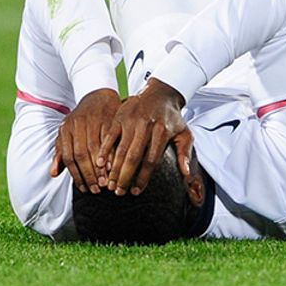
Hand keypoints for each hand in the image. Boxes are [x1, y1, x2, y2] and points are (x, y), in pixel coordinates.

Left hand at [50, 88, 120, 193]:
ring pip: (96, 148)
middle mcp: (78, 124)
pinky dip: (112, 154)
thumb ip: (61, 153)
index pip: (69, 157)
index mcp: (65, 130)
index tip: (85, 188)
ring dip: (101, 167)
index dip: (77, 175)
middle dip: (89, 174)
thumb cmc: (81, 121)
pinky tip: (115, 166)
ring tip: (106, 182)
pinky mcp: (108, 117)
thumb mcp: (67, 134)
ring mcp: (93, 120)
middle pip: (82, 154)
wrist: (98, 96)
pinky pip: (110, 139)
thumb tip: (53, 173)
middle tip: (97, 189)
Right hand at [99, 78, 192, 195]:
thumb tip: (186, 174)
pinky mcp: (120, 116)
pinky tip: (100, 164)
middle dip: (125, 177)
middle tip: (119, 192)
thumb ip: (185, 153)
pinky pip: (110, 136)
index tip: (137, 191)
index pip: (152, 160)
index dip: (143, 177)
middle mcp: (146, 126)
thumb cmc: (172, 117)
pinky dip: (104, 150)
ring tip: (110, 184)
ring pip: (120, 149)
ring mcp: (131, 121)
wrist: (161, 93)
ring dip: (114, 168)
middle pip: (133, 156)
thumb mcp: (184, 133)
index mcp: (162, 131)